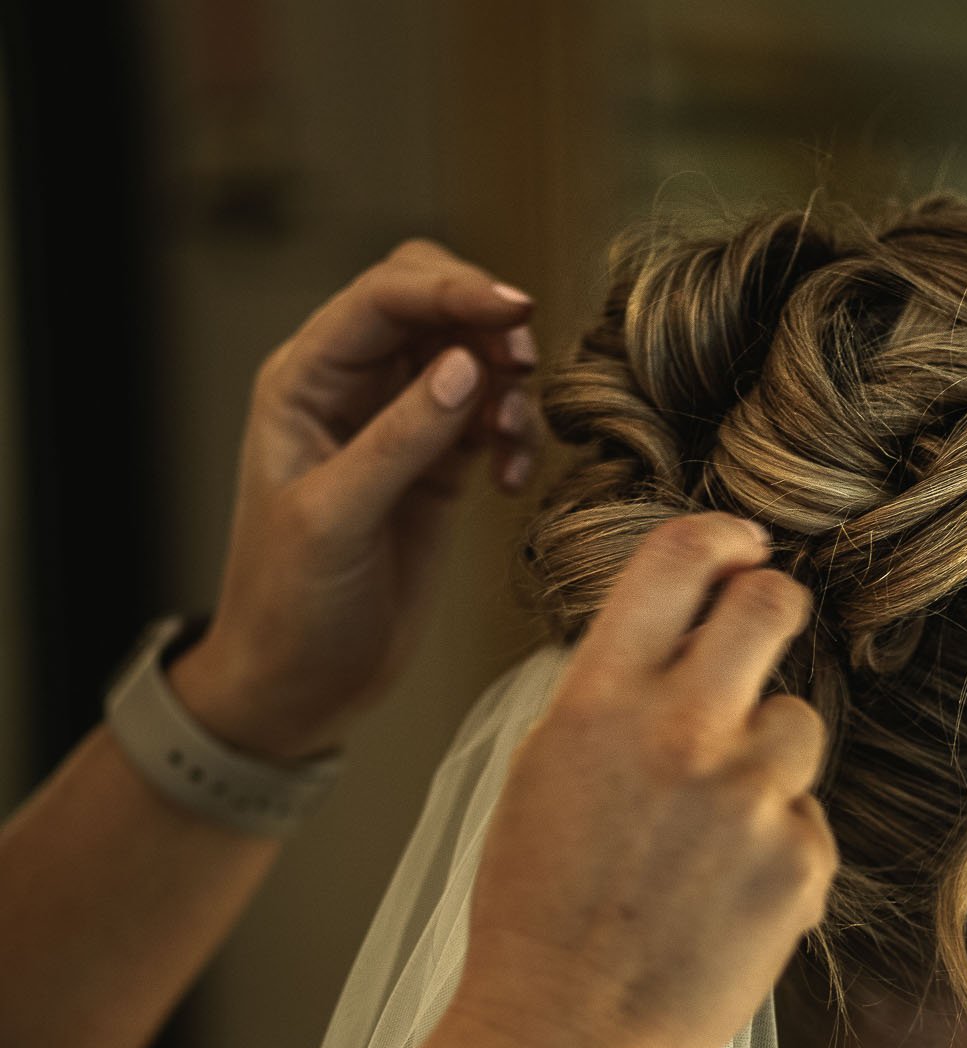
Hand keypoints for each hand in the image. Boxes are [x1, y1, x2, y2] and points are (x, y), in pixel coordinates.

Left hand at [169, 238, 548, 764]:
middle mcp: (351, 390)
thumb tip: (465, 366)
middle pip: (432, 307)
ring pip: (470, 360)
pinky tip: (510, 482)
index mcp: (304, 380)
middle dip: (485, 325)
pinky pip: (488, 421)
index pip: (384, 297)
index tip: (516, 311)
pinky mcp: (437, 473)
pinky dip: (513, 437)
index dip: (452, 290)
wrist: (300, 685)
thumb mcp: (335, 519)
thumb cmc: (289, 605)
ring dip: (507, 387)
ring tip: (511, 445)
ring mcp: (398, 429)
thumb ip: (399, 441)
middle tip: (525, 369)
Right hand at [449, 512, 837, 1047]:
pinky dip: (776, 849)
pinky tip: (720, 898)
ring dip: (768, 758)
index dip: (723, 538)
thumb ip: (612, 696)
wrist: (564, 1035)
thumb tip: (683, 633)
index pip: (677, 561)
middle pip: (771, 607)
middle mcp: (679, 733)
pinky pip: (806, 820)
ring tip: (707, 832)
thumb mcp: (544, 773)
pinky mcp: (799, 863)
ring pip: (799, 724)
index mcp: (598, 701)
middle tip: (765, 634)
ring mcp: (749, 798)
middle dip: (774, 608)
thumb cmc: (540, 910)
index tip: (744, 545)